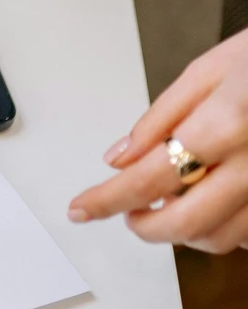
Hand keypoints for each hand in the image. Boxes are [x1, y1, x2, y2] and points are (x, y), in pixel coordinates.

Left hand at [69, 27, 247, 249]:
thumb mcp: (209, 69)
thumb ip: (161, 117)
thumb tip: (119, 159)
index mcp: (227, 122)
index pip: (150, 177)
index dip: (108, 199)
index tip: (82, 208)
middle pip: (186, 222)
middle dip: (144, 227)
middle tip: (127, 212)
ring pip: (221, 238)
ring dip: (183, 232)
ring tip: (168, 202)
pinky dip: (223, 227)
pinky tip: (212, 200)